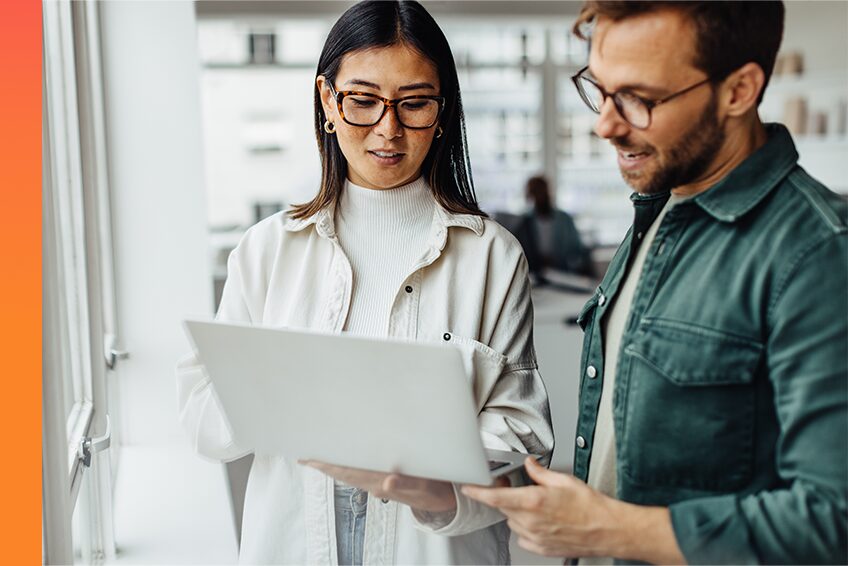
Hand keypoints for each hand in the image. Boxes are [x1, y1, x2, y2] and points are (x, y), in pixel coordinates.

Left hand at [300, 460, 456, 513]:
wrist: (445, 501)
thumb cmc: (435, 490)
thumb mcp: (425, 487)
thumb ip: (406, 484)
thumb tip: (388, 481)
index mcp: (380, 481)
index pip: (347, 471)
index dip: (327, 465)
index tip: (309, 458)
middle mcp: (375, 482)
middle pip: (343, 472)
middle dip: (323, 464)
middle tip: (304, 453)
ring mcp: (378, 482)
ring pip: (349, 473)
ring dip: (332, 465)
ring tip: (317, 455)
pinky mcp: (384, 480)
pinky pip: (359, 472)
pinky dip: (347, 465)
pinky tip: (343, 459)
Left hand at [461, 457, 684, 563]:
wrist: (608, 530)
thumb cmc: (591, 506)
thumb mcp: (564, 480)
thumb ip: (540, 473)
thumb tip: (529, 465)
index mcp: (534, 502)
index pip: (495, 497)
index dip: (478, 492)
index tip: (468, 487)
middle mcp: (531, 522)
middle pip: (503, 507)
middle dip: (507, 496)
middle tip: (521, 488)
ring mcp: (535, 537)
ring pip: (512, 521)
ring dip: (518, 512)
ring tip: (539, 506)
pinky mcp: (541, 548)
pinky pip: (522, 536)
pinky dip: (526, 527)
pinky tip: (542, 521)